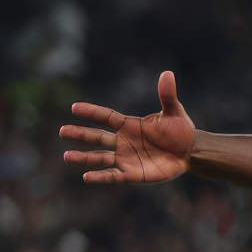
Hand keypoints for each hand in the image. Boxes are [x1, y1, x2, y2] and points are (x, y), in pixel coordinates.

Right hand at [60, 70, 195, 183]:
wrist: (189, 152)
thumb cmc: (180, 130)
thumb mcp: (174, 112)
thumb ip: (167, 96)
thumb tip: (168, 74)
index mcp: (129, 124)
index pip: (106, 117)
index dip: (92, 112)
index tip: (75, 107)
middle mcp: (123, 141)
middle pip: (98, 137)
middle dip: (81, 135)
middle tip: (62, 132)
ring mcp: (126, 158)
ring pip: (100, 158)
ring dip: (84, 158)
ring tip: (67, 156)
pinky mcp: (133, 174)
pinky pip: (113, 176)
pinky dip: (100, 177)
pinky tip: (86, 177)